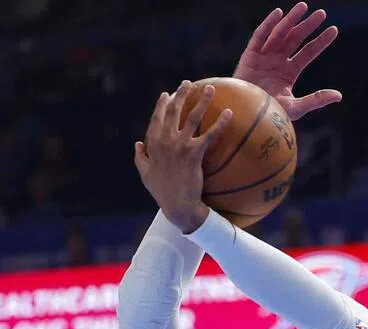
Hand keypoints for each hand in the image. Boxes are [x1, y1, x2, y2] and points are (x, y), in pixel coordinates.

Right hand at [134, 82, 233, 232]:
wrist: (177, 205)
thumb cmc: (162, 192)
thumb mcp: (144, 173)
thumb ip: (139, 156)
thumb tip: (137, 144)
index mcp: (153, 143)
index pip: (157, 117)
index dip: (162, 104)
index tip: (167, 94)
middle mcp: (166, 140)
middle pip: (174, 111)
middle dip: (181, 94)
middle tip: (188, 84)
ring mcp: (180, 145)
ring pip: (192, 117)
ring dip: (202, 100)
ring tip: (210, 89)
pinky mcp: (194, 153)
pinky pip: (210, 134)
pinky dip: (220, 123)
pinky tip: (229, 113)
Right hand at [234, 4, 341, 120]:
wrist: (248, 116)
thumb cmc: (270, 115)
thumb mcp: (296, 107)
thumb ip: (316, 99)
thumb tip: (339, 95)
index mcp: (289, 72)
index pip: (308, 53)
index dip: (320, 41)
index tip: (334, 29)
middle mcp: (278, 61)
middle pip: (296, 39)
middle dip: (308, 25)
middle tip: (322, 13)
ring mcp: (264, 56)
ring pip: (280, 33)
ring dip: (291, 19)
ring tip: (304, 7)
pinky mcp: (250, 55)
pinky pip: (260, 36)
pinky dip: (268, 25)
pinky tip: (279, 14)